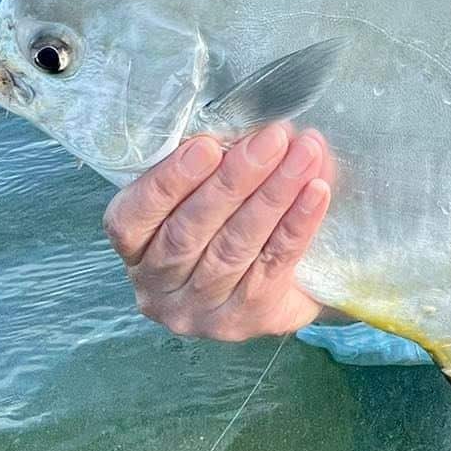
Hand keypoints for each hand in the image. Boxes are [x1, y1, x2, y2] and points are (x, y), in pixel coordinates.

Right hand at [103, 122, 332, 340]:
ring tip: (303, 155)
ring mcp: (202, 311)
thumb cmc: (229, 221)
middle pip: (191, 231)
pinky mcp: (248, 321)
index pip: (135, 218)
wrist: (283, 282)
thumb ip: (214, 163)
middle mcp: (159, 287)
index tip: (206, 145)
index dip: (169, 181)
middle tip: (272, 139)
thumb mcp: (204, 191)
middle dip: (234, 179)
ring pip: (234, 247)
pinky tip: (316, 192)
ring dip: (273, 195)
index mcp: (135, 248)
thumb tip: (255, 129)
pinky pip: (274, 265)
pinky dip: (297, 224)